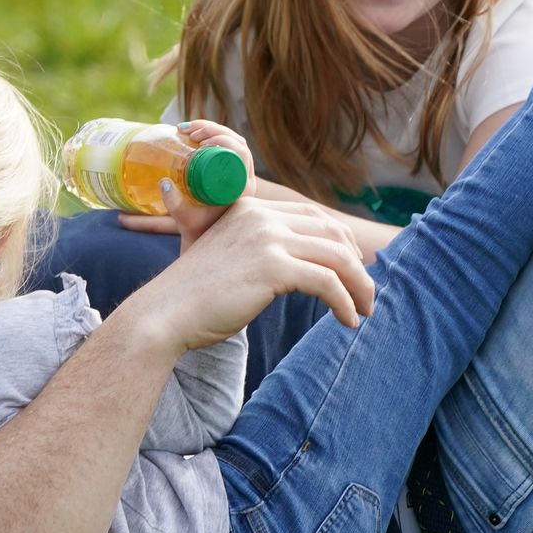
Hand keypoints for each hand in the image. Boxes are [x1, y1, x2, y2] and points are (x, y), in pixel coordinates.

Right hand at [135, 195, 374, 352]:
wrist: (165, 313)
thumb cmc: (195, 296)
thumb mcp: (229, 259)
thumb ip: (259, 252)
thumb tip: (298, 270)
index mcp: (253, 211)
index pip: (315, 217)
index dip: (342, 244)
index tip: (354, 270)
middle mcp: (262, 218)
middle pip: (332, 234)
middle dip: (357, 265)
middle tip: (366, 295)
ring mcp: (268, 239)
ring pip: (337, 258)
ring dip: (359, 286)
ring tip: (364, 311)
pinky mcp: (272, 267)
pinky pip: (327, 283)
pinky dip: (345, 303)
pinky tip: (348, 321)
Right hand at [161, 120, 257, 252]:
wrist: (201, 237)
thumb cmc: (197, 230)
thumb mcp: (185, 218)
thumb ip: (174, 204)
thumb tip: (163, 182)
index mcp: (243, 188)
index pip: (242, 153)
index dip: (223, 139)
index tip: (198, 140)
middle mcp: (244, 178)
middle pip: (236, 142)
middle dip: (213, 130)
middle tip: (189, 132)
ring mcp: (237, 173)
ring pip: (231, 141)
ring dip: (211, 129)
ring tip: (185, 130)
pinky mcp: (227, 171)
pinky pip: (225, 147)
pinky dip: (211, 135)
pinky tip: (192, 132)